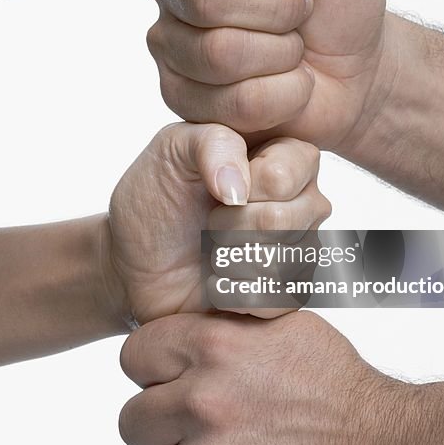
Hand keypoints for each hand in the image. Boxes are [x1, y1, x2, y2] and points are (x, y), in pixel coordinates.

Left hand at [103, 123, 329, 324]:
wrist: (137, 256)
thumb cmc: (160, 194)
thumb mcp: (174, 147)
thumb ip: (214, 143)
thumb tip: (239, 189)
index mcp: (289, 156)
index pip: (286, 173)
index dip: (243, 185)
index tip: (217, 186)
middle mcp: (306, 201)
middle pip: (282, 220)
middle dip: (228, 226)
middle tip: (210, 222)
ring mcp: (302, 249)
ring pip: (279, 264)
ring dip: (228, 261)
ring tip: (213, 250)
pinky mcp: (289, 294)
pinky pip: (276, 301)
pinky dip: (233, 294)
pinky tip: (217, 282)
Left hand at [118, 310, 414, 444]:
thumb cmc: (341, 388)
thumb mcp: (285, 326)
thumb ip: (227, 321)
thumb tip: (190, 308)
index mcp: (214, 345)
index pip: (134, 357)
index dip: (154, 372)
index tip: (175, 384)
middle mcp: (203, 402)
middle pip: (133, 420)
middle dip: (163, 427)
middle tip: (205, 430)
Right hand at [145, 0, 387, 152]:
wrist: (357, 67)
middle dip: (280, 9)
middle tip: (302, 10)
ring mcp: (170, 41)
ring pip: (218, 54)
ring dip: (283, 54)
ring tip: (295, 46)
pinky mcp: (180, 97)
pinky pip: (234, 103)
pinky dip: (286, 94)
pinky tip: (290, 83)